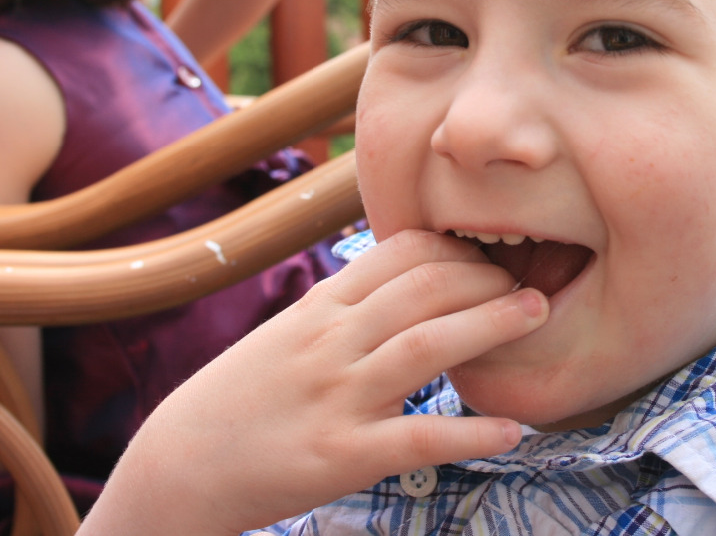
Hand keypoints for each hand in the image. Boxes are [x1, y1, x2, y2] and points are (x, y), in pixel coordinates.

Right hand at [79, 230, 548, 535]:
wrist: (177, 466)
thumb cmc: (237, 400)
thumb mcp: (286, 334)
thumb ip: (342, 307)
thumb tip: (402, 281)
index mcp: (318, 308)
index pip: (399, 254)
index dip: (456, 249)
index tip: (492, 256)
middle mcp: (330, 342)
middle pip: (424, 290)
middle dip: (488, 279)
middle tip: (533, 283)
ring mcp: (337, 397)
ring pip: (427, 345)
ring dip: (492, 326)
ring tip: (537, 318)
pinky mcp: (342, 456)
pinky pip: (419, 439)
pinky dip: (472, 433)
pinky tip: (514, 430)